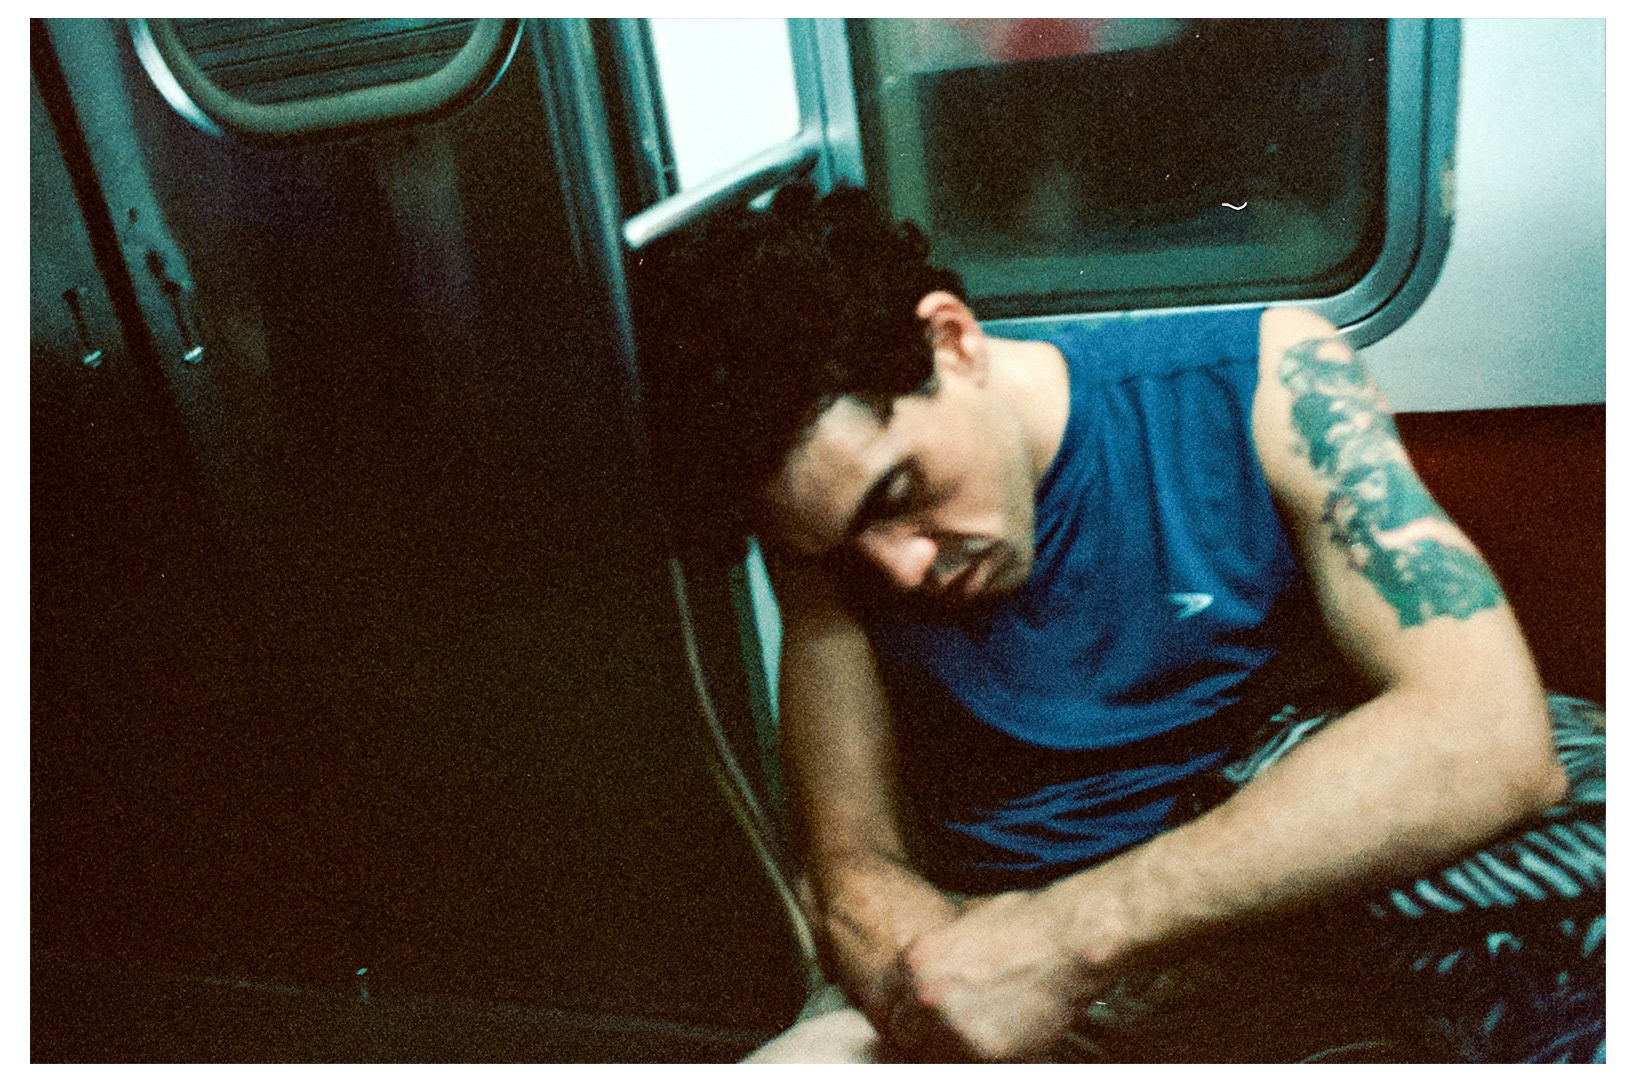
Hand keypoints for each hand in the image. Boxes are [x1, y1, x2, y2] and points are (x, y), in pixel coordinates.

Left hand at [880, 889, 1093, 1060]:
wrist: (1069, 942)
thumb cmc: (1025, 925)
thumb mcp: (963, 923)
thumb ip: (937, 956)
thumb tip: (929, 975)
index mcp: (914, 962)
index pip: (883, 1005)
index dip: (900, 1014)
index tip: (913, 1022)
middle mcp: (926, 996)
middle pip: (904, 1037)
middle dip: (922, 1037)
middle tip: (948, 1033)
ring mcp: (954, 1027)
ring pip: (933, 1059)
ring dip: (949, 1052)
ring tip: (976, 1036)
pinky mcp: (988, 1053)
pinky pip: (969, 1067)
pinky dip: (982, 1059)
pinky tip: (1001, 1042)